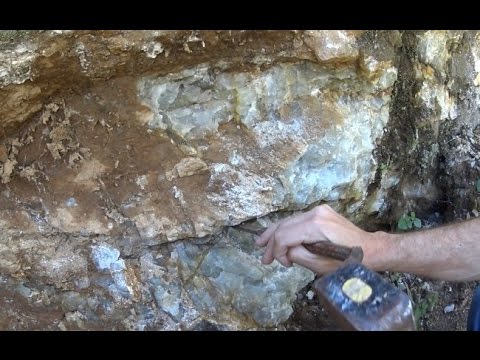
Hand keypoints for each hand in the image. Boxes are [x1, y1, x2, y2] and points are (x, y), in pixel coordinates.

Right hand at [255, 204, 379, 273]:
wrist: (371, 249)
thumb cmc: (348, 261)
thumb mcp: (319, 265)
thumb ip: (297, 255)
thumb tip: (284, 251)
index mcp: (315, 225)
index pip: (284, 235)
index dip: (277, 251)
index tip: (281, 264)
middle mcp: (315, 212)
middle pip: (283, 225)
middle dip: (271, 242)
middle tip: (264, 258)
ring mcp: (318, 210)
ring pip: (289, 221)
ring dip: (276, 234)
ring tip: (262, 245)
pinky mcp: (320, 212)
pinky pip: (298, 221)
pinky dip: (288, 230)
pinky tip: (279, 237)